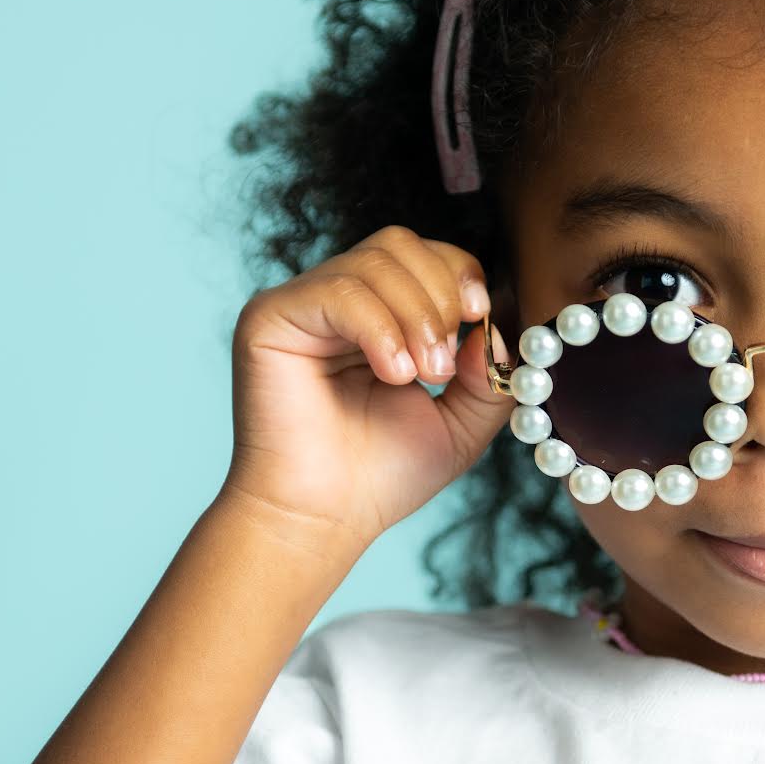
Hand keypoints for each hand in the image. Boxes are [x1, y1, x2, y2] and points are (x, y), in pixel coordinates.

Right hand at [218, 225, 513, 555]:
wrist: (323, 519)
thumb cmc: (382, 476)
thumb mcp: (462, 422)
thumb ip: (490, 375)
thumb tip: (494, 326)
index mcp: (380, 316)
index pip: (425, 257)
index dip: (460, 275)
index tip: (480, 317)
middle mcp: (337, 301)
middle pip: (400, 245)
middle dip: (440, 296)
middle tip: (444, 365)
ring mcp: (302, 305)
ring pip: (374, 262)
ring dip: (416, 316)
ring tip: (421, 377)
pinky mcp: (270, 317)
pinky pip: (339, 291)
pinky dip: (379, 328)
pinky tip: (393, 374)